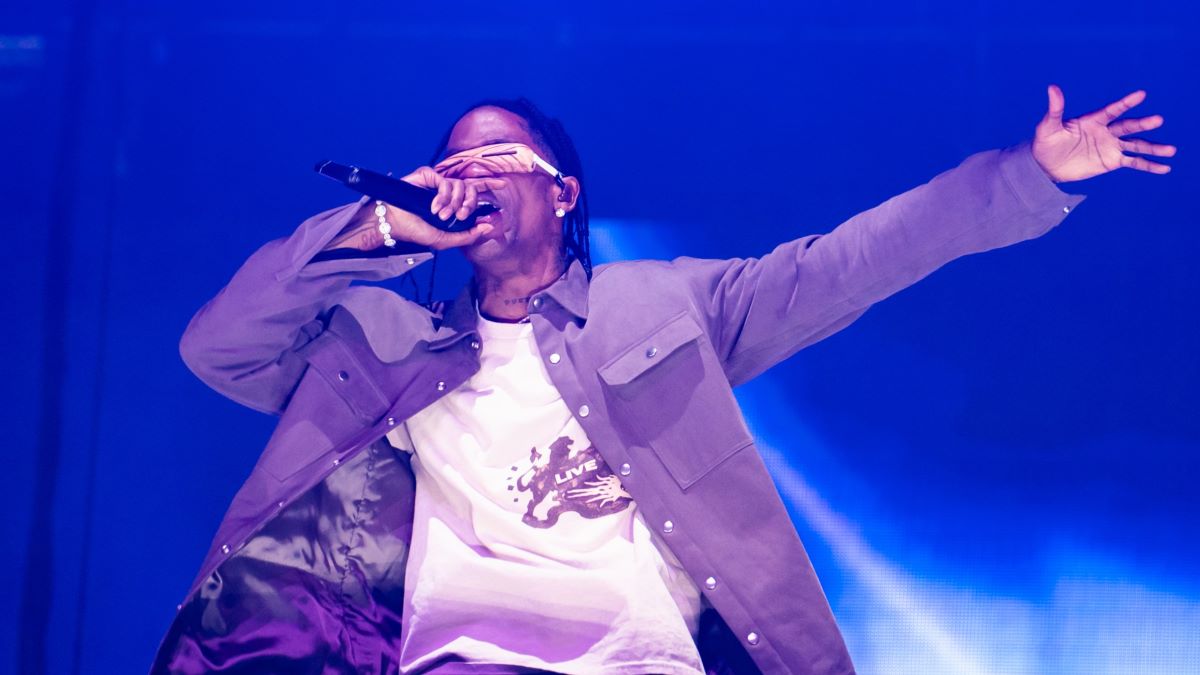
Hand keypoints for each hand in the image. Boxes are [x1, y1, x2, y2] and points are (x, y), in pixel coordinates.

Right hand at [326, 168, 506, 250]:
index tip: (502, 187)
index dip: (488, 188)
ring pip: (460, 185)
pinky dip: (443, 196)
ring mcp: (438, 182)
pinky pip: (446, 181)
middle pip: (472, 188)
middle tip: (459, 216)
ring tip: (441, 215)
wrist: (394, 223)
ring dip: (453, 203)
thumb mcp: (445, 239)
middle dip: (469, 204)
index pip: (475, 193)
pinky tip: (433, 207)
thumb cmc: (416, 231)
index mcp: (454, 205)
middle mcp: (447, 192)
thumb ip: (468, 235)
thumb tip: (488, 227)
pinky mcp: (428, 175)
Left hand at [1032, 85, 1175, 182]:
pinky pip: (1134, 162)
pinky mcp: (1112, 161)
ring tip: (1171, 150)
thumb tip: (1052, 88)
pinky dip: (1149, 165)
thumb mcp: (1048, 127)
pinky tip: (1164, 168)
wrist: (1046, 166)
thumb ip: (1055, 109)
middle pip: (1128, 127)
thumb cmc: (1045, 143)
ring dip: (1153, 147)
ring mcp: (1111, 146)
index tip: (1141, 94)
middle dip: (1143, 124)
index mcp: (1094, 119)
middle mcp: (1106, 131)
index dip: (1126, 103)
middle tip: (1158, 120)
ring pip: (1137, 145)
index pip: (1113, 110)